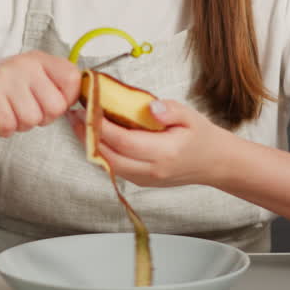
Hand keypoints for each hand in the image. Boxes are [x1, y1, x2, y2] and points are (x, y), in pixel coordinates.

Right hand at [0, 50, 81, 137]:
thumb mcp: (26, 78)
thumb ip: (52, 86)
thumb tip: (80, 105)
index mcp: (37, 58)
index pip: (73, 78)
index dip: (66, 100)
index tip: (49, 104)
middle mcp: (23, 64)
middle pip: (55, 107)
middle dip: (40, 118)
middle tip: (21, 111)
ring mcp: (4, 77)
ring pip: (32, 119)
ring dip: (18, 125)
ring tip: (5, 113)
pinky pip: (9, 125)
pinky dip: (2, 129)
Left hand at [68, 99, 230, 186]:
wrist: (214, 163)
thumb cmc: (202, 137)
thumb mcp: (191, 116)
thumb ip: (170, 110)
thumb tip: (151, 107)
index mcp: (165, 153)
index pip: (124, 141)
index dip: (102, 126)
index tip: (88, 108)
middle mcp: (152, 170)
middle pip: (110, 157)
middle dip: (88, 136)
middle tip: (74, 115)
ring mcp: (145, 180)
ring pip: (108, 165)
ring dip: (91, 145)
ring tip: (79, 123)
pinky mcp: (140, 181)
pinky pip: (115, 167)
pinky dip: (102, 151)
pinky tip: (95, 134)